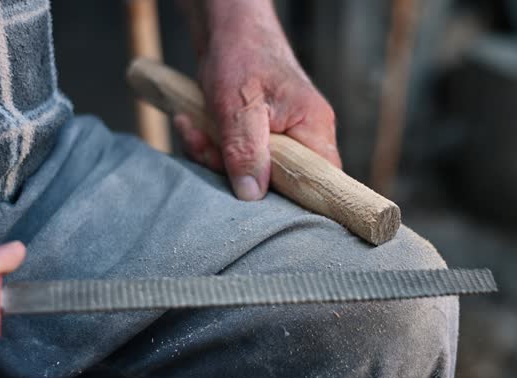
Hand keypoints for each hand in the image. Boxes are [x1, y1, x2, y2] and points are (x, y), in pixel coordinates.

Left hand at [175, 1, 340, 200]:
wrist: (225, 27)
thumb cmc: (241, 53)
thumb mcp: (237, 104)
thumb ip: (246, 150)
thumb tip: (254, 194)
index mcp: (313, 127)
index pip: (323, 180)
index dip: (302, 201)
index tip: (271, 210)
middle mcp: (303, 135)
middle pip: (279, 182)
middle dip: (234, 172)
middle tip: (208, 148)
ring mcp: (281, 137)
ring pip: (251, 172)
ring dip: (214, 157)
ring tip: (195, 128)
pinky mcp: (258, 137)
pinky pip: (236, 159)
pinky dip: (210, 147)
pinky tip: (193, 125)